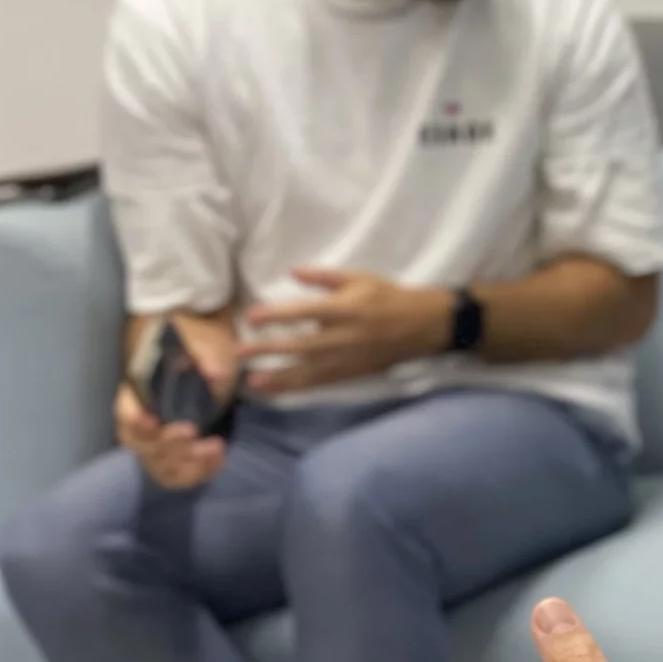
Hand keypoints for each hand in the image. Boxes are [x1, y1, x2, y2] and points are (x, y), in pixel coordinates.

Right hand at [115, 315, 239, 489]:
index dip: (134, 419)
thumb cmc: (197, 353)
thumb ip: (206, 357)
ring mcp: (157, 445)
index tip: (152, 421)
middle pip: (143, 444)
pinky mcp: (175, 460)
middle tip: (192, 431)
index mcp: (137, 395)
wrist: (208, 365)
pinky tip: (219, 460)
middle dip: (167, 442)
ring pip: (161, 464)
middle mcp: (142, 424)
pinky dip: (197, 473)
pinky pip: (179, 476)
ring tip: (216, 446)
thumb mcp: (202, 346)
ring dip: (186, 460)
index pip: (124, 412)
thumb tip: (216, 373)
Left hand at [241, 268, 450, 393]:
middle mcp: (344, 337)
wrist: (424, 326)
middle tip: (239, 353)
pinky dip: (298, 387)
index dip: (275, 315)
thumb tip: (293, 272)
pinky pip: (322, 382)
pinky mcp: (353, 372)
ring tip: (252, 381)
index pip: (303, 312)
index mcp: (345, 309)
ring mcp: (348, 358)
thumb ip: (326, 276)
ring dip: (279, 376)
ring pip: (308, 371)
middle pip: (300, 345)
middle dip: (268, 349)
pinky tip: (278, 389)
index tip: (250, 317)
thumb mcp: (360, 278)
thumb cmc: (389, 297)